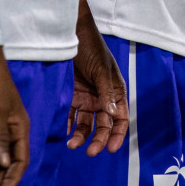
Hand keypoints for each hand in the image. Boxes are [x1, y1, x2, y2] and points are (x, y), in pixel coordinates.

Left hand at [68, 17, 127, 154]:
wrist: (71, 33)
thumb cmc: (92, 47)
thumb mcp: (101, 69)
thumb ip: (106, 92)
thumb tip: (112, 114)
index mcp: (115, 92)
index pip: (121, 119)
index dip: (117, 134)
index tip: (110, 148)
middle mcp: (102, 97)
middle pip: (103, 125)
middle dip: (98, 140)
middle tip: (90, 152)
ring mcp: (86, 97)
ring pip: (86, 123)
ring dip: (81, 135)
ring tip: (71, 144)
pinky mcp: (71, 95)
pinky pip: (70, 115)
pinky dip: (67, 125)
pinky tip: (64, 133)